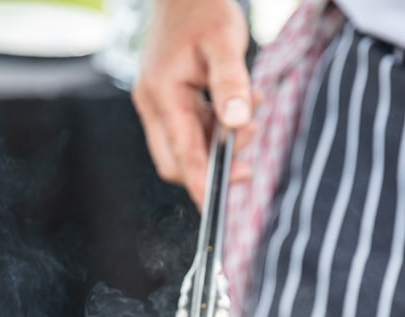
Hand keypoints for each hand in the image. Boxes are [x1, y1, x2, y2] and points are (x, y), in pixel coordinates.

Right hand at [132, 0, 257, 207]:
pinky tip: (240, 109)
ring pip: (187, 146)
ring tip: (251, 111)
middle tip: (250, 141)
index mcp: (162, 94)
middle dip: (215, 164)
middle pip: (177, 161)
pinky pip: (191, 129)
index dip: (200, 186)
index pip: (181, 156)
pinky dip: (217, 129)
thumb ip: (231, 83)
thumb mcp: (225, 42)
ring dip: (220, 143)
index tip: (217, 208)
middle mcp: (153, 104)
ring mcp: (158, 103)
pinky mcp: (168, 100)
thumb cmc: (203, 8)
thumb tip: (237, 123)